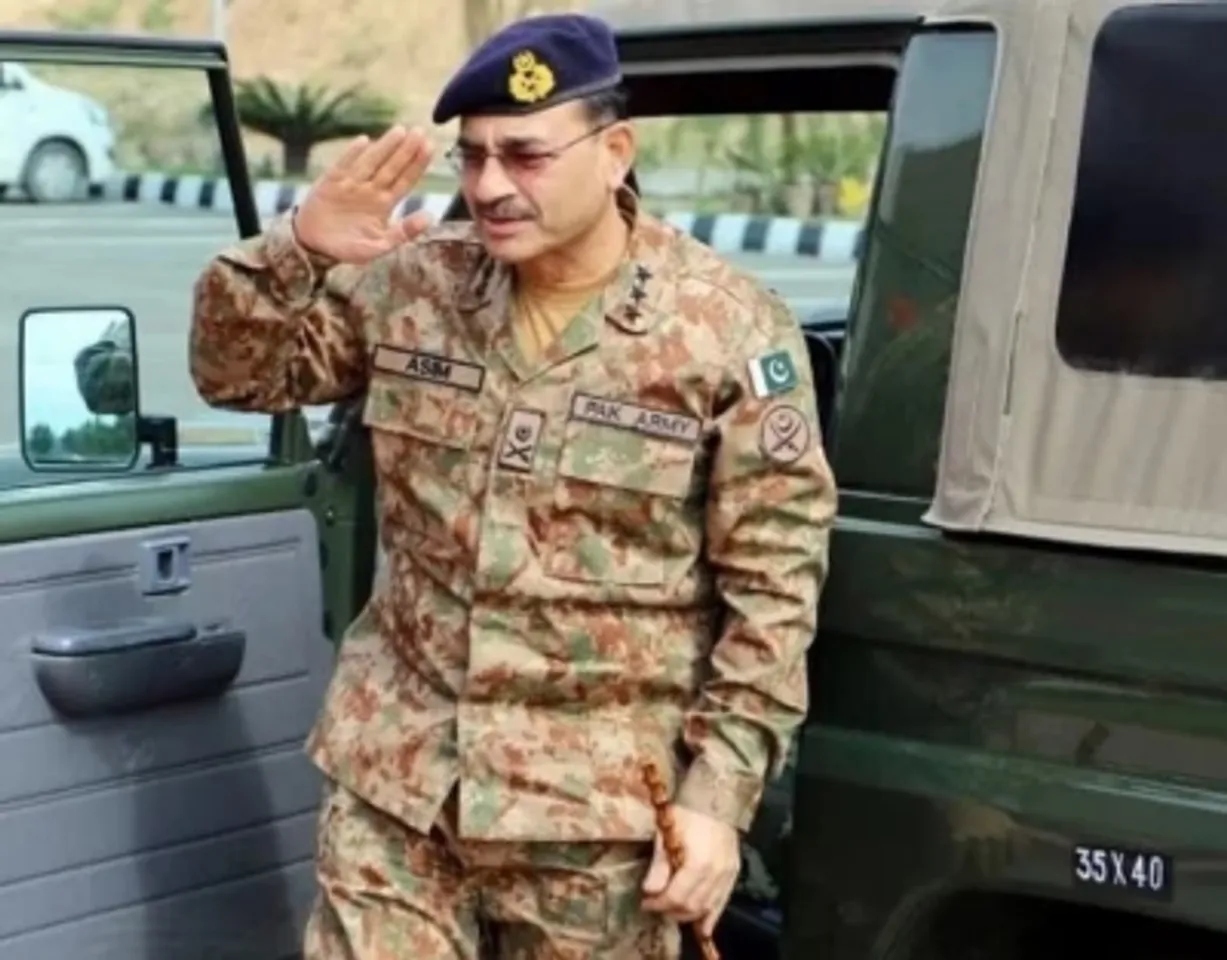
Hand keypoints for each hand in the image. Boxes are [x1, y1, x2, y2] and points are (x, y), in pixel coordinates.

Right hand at [293, 125, 434, 263]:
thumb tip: (430, 218)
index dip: (417, 164)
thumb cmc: (348, 247)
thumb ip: (404, 233)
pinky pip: (343, 166)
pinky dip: (352, 154)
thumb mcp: (379, 246)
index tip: (430, 146)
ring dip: (385, 147)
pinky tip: (363, 141)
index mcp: (384, 203)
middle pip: (392, 167)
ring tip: (400, 131)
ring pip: (371, 162)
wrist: (315, 245)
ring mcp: (351, 184)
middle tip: (420, 131)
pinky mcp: (330, 183)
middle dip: (406, 150)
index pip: (405, 180)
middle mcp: (371, 190)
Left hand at [641, 805, 741, 937]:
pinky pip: (722, 902)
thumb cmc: (687, 813)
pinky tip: (703, 928)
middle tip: (656, 906)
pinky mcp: (733, 873)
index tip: (645, 902)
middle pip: (691, 906)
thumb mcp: (666, 834)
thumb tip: (649, 891)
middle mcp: (715, 874)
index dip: (658, 903)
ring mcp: (727, 875)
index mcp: (697, 864)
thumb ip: (659, 866)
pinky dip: (711, 916)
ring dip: (687, 915)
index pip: (675, 897)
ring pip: (706, 908)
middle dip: (670, 911)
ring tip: (672, 911)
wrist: (715, 799)